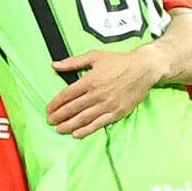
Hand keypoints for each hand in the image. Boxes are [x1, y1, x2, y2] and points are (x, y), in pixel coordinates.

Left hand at [45, 38, 173, 136]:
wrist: (143, 69)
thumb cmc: (119, 61)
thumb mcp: (95, 56)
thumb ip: (73, 62)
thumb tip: (54, 65)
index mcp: (90, 80)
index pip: (67, 95)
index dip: (56, 103)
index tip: (48, 109)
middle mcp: (97, 94)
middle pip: (73, 108)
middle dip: (59, 116)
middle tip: (49, 121)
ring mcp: (107, 105)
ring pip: (84, 118)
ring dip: (69, 125)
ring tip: (59, 129)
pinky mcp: (117, 112)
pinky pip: (99, 124)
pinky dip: (87, 130)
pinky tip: (77, 134)